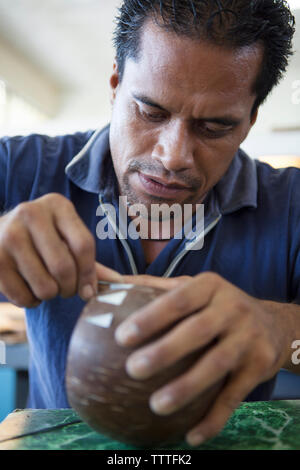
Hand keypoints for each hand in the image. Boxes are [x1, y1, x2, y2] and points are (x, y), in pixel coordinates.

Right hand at [0, 194, 121, 306]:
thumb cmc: (42, 240)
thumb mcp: (65, 239)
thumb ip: (90, 260)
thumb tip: (120, 283)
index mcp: (57, 205)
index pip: (83, 244)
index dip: (89, 274)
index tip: (88, 290)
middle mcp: (31, 213)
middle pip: (64, 267)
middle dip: (69, 289)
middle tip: (65, 290)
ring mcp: (9, 234)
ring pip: (45, 286)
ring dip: (50, 296)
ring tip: (45, 286)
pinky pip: (22, 296)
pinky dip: (30, 302)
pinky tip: (28, 289)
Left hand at [115, 272, 293, 445]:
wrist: (271, 323)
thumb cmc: (217, 306)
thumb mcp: (192, 288)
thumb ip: (153, 286)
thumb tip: (109, 282)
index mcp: (210, 286)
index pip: (178, 300)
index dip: (151, 318)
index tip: (122, 337)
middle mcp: (233, 308)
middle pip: (197, 331)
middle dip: (165, 351)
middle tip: (133, 370)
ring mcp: (249, 337)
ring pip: (216, 365)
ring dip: (186, 388)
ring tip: (156, 405)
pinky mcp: (260, 366)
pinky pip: (234, 396)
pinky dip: (214, 418)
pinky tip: (191, 435)